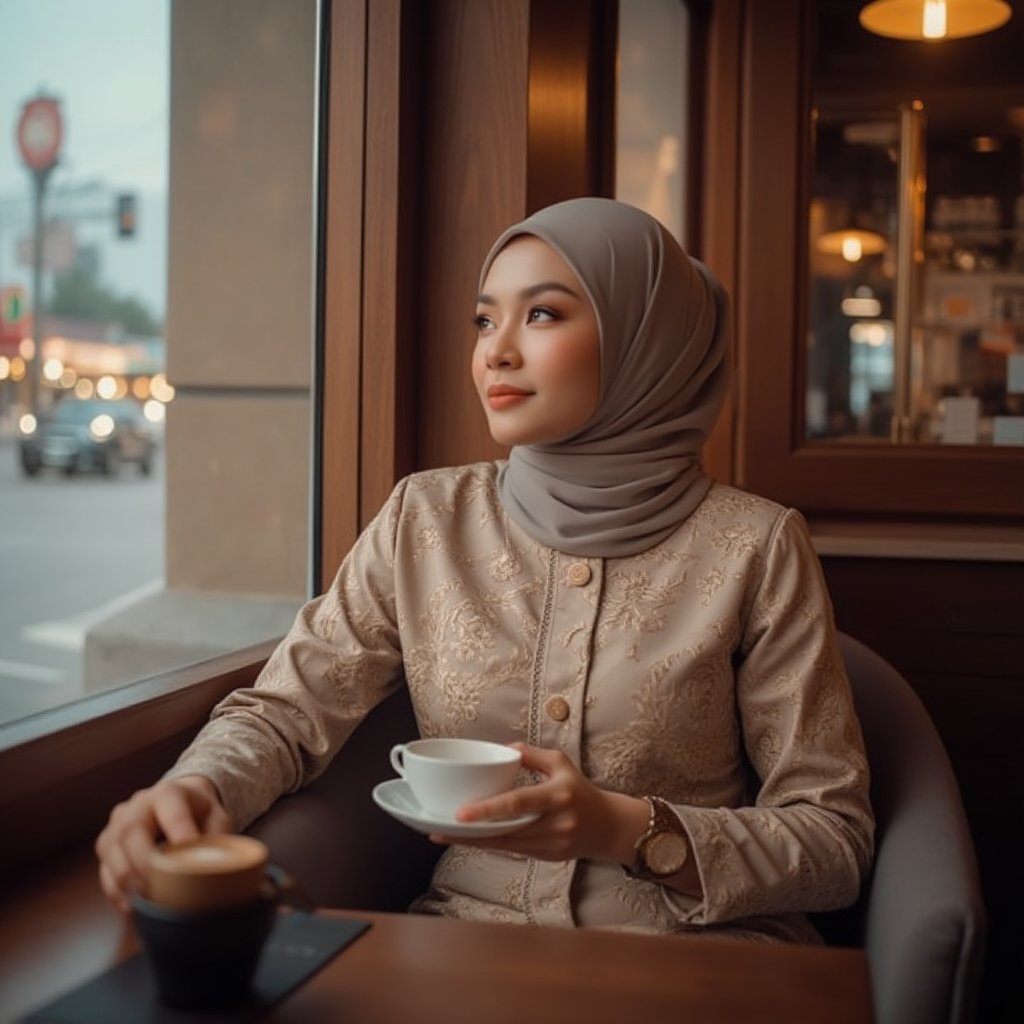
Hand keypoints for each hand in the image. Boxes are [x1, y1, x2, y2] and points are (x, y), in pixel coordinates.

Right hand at [95, 775, 232, 911]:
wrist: (175, 802)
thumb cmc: (198, 812)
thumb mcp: (215, 815)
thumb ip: (218, 836)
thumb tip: (219, 866)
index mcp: (169, 793)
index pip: (171, 809)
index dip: (178, 829)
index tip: (186, 849)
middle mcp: (138, 805)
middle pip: (132, 830)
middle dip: (141, 862)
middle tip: (154, 888)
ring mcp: (118, 823)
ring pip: (111, 850)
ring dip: (124, 880)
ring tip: (141, 902)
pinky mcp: (107, 844)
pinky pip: (104, 868)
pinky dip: (116, 890)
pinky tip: (130, 906)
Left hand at [430, 743, 648, 864]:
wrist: (609, 827)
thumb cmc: (581, 790)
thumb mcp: (560, 762)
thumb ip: (530, 754)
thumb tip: (502, 748)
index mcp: (557, 795)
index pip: (518, 803)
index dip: (488, 809)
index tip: (460, 813)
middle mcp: (554, 823)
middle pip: (505, 831)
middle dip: (469, 833)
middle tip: (438, 828)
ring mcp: (550, 845)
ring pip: (504, 845)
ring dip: (474, 842)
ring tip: (444, 834)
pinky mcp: (546, 857)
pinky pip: (512, 850)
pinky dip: (490, 845)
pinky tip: (469, 839)